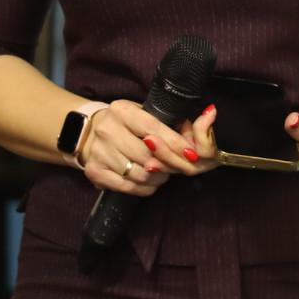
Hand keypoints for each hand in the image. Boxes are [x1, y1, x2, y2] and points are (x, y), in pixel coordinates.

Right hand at [80, 99, 218, 195]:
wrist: (88, 133)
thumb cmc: (128, 124)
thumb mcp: (147, 114)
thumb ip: (176, 120)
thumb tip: (210, 115)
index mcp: (122, 110)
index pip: (153, 128)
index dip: (174, 143)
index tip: (192, 154)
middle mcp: (107, 130)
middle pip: (147, 154)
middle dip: (169, 163)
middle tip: (180, 166)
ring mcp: (98, 152)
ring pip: (139, 173)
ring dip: (158, 177)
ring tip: (165, 173)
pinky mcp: (94, 172)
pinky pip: (127, 186)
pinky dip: (144, 187)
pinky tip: (151, 182)